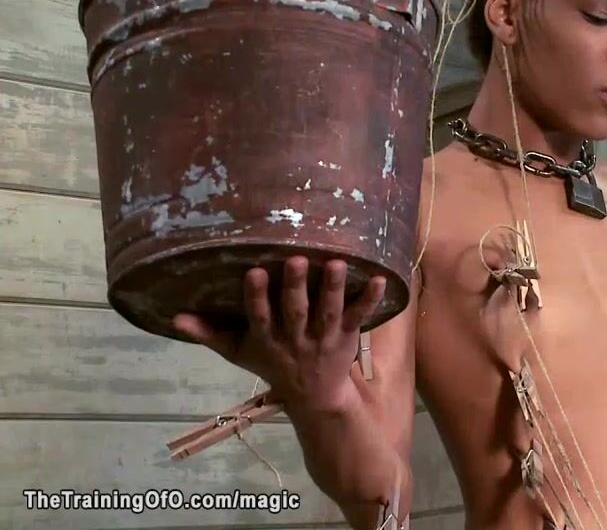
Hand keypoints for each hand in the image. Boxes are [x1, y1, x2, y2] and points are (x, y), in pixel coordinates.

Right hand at [173, 256, 385, 412]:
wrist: (314, 397)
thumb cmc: (272, 364)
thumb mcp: (239, 353)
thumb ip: (209, 334)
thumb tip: (175, 317)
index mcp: (268, 339)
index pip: (260, 317)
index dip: (256, 296)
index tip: (253, 272)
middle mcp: (295, 338)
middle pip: (295, 311)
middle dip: (294, 287)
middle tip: (296, 260)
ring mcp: (323, 338)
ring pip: (328, 312)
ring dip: (333, 288)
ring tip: (338, 263)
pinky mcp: (347, 336)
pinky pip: (360, 318)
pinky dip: (370, 300)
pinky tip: (381, 279)